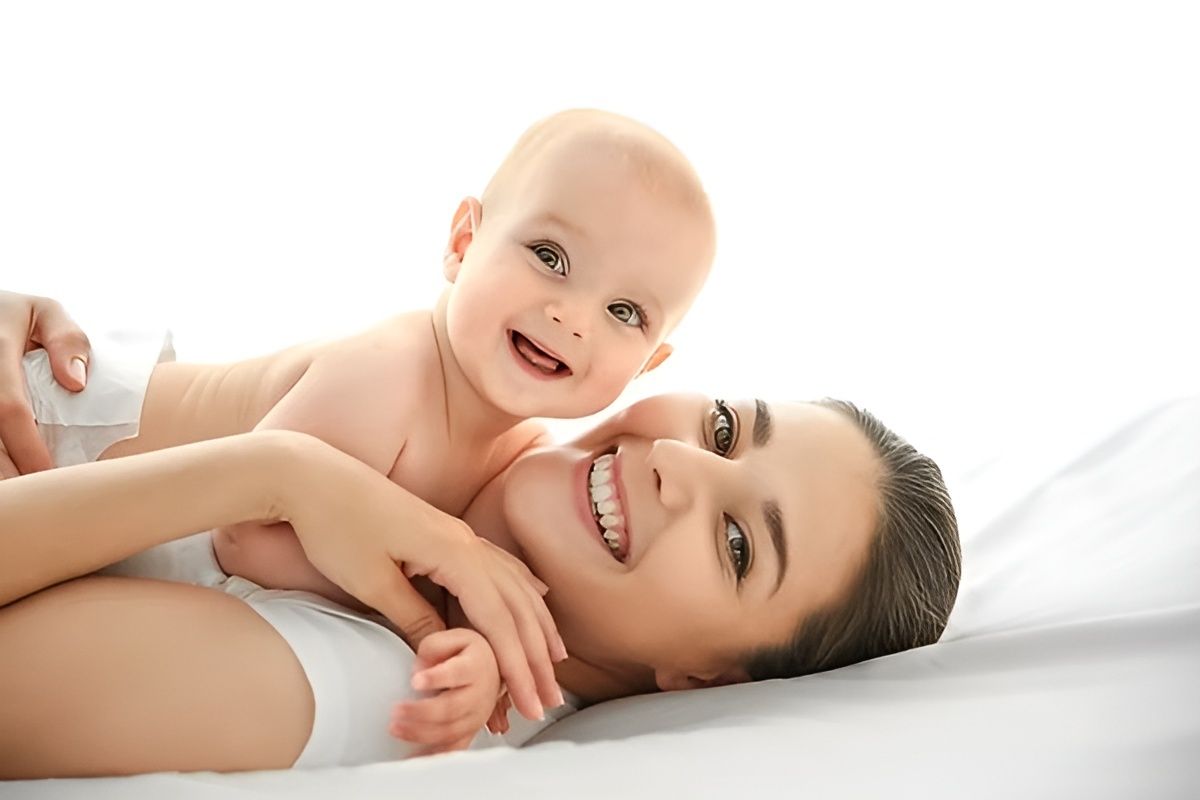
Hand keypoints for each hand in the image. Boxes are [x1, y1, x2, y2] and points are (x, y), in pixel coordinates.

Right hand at [0, 291, 90, 475]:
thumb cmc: (16, 317)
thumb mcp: (44, 311)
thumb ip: (66, 339)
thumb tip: (76, 383)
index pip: (9, 409)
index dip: (28, 447)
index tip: (51, 475)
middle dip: (9, 470)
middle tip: (39, 495)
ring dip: (1, 469)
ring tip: (25, 492)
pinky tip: (12, 474)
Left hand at [279, 436, 566, 722]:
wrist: (311, 476)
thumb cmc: (335, 527)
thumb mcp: (372, 581)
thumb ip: (414, 617)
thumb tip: (444, 653)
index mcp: (453, 552)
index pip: (498, 620)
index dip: (517, 667)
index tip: (530, 706)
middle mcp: (465, 541)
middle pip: (516, 604)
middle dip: (535, 655)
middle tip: (548, 699)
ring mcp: (457, 533)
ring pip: (513, 584)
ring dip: (536, 624)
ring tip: (554, 659)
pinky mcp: (444, 531)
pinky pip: (499, 564)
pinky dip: (522, 588)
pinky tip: (537, 596)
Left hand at [389, 628, 502, 754]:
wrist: (492, 670)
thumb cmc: (469, 654)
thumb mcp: (454, 638)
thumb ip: (433, 647)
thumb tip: (420, 669)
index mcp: (475, 666)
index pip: (457, 673)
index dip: (436, 678)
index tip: (416, 681)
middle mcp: (479, 694)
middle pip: (452, 707)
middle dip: (421, 712)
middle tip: (397, 710)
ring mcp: (476, 716)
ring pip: (450, 731)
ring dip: (421, 733)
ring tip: (396, 728)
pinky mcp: (470, 732)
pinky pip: (453, 749)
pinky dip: (433, 756)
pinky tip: (414, 757)